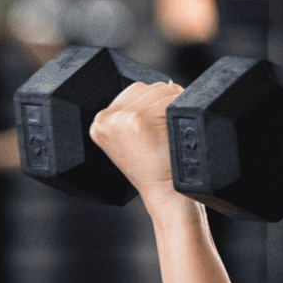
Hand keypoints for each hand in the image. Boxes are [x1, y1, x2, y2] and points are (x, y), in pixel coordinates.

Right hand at [89, 80, 186, 211]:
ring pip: (162, 89)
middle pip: (149, 87)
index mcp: (99, 122)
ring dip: (176, 105)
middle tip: (169, 131)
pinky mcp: (138, 120)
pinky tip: (178, 132)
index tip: (161, 125)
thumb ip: (130, 115)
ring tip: (173, 132)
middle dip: (165, 102)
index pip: (135, 90)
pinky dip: (183, 110)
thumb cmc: (155, 170)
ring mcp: (122, 118)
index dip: (155, 103)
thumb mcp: (130, 142)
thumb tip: (156, 87)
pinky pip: (172, 98)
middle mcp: (105, 118)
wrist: (166, 195)